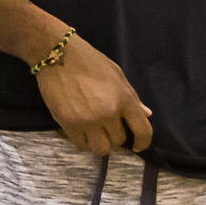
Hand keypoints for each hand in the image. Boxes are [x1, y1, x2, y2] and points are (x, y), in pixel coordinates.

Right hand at [34, 32, 152, 155]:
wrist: (59, 55)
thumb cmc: (90, 61)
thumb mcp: (117, 74)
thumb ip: (132, 97)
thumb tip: (146, 114)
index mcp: (124, 99)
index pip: (142, 130)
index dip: (143, 142)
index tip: (138, 147)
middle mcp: (108, 113)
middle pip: (118, 141)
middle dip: (114, 136)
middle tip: (106, 127)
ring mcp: (88, 120)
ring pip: (100, 149)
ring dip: (98, 142)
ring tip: (93, 133)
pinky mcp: (68, 124)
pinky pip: (80, 144)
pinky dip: (81, 140)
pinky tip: (79, 129)